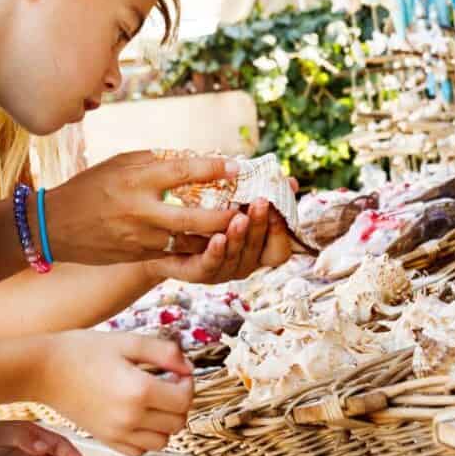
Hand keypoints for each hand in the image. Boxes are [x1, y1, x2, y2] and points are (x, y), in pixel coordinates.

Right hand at [39, 329, 194, 455]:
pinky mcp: (106, 440)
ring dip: (167, 422)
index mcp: (139, 390)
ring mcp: (117, 433)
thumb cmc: (83, 351)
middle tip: (169, 384)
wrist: (45, 370)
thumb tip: (187, 367)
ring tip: (156, 401)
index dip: (188, 383)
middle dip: (180, 402)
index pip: (184, 399)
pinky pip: (140, 451)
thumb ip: (164, 352)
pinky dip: (147, 438)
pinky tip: (140, 417)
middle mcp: (130, 418)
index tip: (178, 372)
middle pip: (178, 422)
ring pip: (162, 441)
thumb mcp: (128, 341)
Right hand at [43, 151, 242, 265]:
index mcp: (135, 179)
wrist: (55, 227)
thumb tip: (194, 157)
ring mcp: (141, 238)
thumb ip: (156, 160)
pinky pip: (176, 254)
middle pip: (196, 217)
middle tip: (247, 208)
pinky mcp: (139, 256)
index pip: (182, 171)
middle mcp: (141, 210)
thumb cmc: (90, 188)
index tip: (236, 166)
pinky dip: (197, 247)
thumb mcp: (120, 163)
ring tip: (236, 226)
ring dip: (217, 236)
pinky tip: (212, 241)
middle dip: (227, 216)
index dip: (213, 168)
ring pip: (191, 242)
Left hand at [145, 199, 294, 284]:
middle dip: (261, 225)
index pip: (280, 250)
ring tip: (240, 218)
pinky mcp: (198, 273)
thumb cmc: (206, 215)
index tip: (278, 206)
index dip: (282, 231)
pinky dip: (216, 251)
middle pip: (259, 249)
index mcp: (256, 249)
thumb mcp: (233, 202)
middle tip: (261, 202)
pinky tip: (217, 236)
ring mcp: (222, 271)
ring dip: (240, 237)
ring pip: (236, 257)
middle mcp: (243, 263)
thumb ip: (258, 193)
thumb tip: (291, 182)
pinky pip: (210, 264)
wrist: (163, 234)